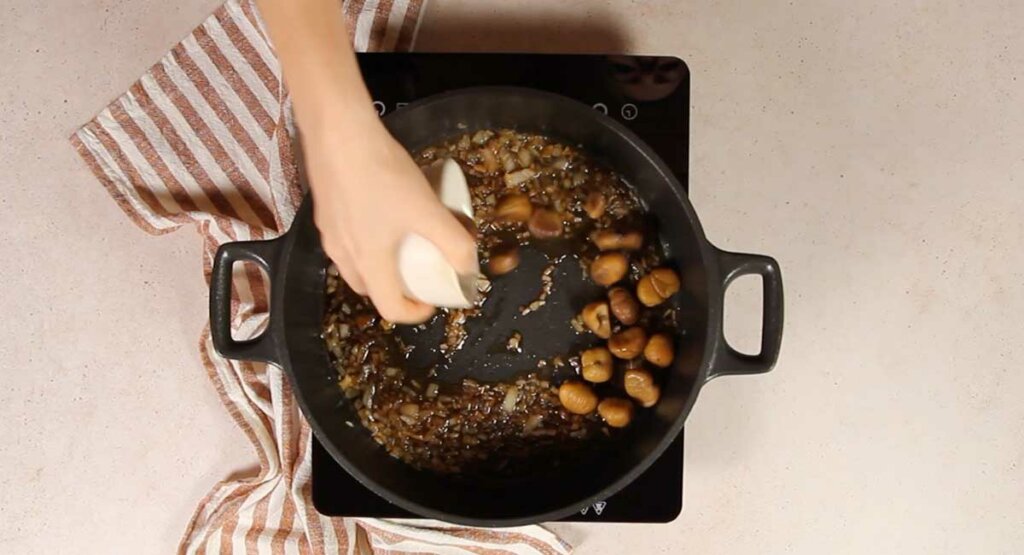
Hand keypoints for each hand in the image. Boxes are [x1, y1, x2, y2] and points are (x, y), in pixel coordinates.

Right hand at [302, 114, 477, 323]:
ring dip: (380, 265)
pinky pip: (347, 238)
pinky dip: (366, 240)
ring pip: (355, 264)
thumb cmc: (382, 174)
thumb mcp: (427, 209)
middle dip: (396, 290)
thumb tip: (469, 267)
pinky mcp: (324, 209)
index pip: (389, 308)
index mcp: (368, 262)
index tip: (431, 302)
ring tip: (404, 242)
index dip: (414, 313)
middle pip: (369, 289)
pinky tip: (383, 212)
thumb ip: (452, 241)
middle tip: (419, 273)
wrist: (338, 131)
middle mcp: (342, 253)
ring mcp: (329, 231)